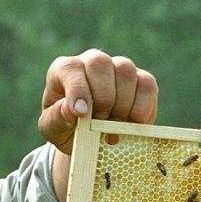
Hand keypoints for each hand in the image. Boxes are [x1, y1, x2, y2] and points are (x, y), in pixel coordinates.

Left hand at [38, 49, 157, 201]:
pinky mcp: (140, 80)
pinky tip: (131, 126)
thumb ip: (58, 118)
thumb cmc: (65, 129)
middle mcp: (92, 62)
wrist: (86, 139)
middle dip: (102, 97)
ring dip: (121, 104)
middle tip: (99, 123)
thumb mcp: (53, 128)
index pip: (70, 69)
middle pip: (100, 64)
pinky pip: (147, 85)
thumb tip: (73, 110)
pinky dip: (141, 108)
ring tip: (112, 131)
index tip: (82, 114)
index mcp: (65, 70)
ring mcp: (117, 68)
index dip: (78, 90)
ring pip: (125, 71)